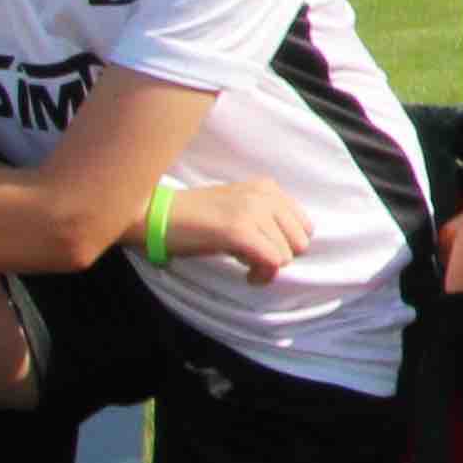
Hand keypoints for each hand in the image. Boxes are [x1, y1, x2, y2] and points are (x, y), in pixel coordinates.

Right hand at [163, 174, 316, 280]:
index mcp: (268, 187)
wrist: (158, 217)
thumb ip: (266, 221)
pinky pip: (273, 261)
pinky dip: (262, 275)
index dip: (286, 245)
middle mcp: (265, 195)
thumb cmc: (195, 218)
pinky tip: (245, 275)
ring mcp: (253, 211)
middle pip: (300, 242)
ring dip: (267, 268)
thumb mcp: (239, 209)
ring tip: (244, 264)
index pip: (304, 225)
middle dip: (279, 258)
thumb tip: (289, 251)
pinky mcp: (239, 230)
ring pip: (287, 255)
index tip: (263, 251)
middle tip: (253, 262)